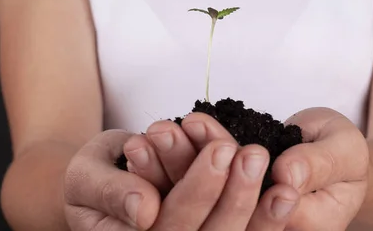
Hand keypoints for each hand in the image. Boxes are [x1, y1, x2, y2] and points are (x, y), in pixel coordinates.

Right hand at [64, 126, 299, 230]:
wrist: (105, 184)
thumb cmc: (95, 178)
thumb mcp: (87, 176)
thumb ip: (110, 192)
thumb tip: (143, 209)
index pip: (168, 226)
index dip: (197, 191)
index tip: (221, 149)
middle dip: (234, 195)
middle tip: (254, 154)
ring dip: (258, 210)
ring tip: (281, 179)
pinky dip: (267, 220)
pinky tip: (285, 194)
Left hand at [131, 108, 368, 230]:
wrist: (327, 153)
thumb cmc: (342, 153)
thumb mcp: (343, 152)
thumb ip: (318, 165)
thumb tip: (285, 175)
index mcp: (295, 228)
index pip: (256, 215)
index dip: (233, 184)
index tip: (218, 146)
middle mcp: (254, 230)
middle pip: (214, 212)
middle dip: (189, 169)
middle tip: (166, 131)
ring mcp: (231, 215)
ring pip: (194, 200)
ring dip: (170, 164)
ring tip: (156, 129)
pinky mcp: (214, 197)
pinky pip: (186, 183)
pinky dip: (168, 161)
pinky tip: (149, 138)